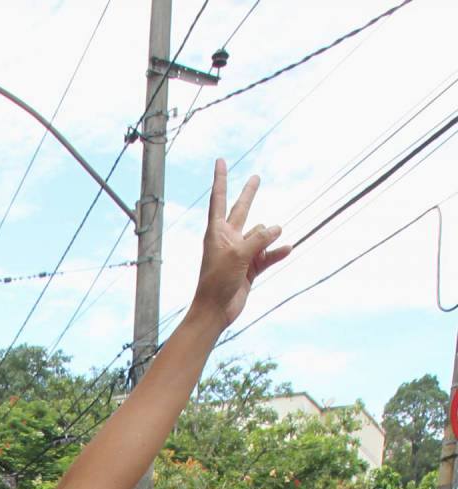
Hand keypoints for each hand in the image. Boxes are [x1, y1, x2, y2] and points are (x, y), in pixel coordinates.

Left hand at [191, 161, 287, 327]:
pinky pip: (268, 255)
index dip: (221, 179)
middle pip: (242, 210)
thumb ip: (259, 239)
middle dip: (249, 194)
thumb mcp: (239, 255)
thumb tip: (278, 228)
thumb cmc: (217, 281)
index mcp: (217, 231)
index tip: (220, 160)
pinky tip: (288, 249)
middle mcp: (228, 239)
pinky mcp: (250, 268)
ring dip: (269, 238)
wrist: (215, 311)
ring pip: (261, 235)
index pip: (219, 198)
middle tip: (256, 178)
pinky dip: (277, 253)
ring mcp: (241, 253)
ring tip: (273, 240)